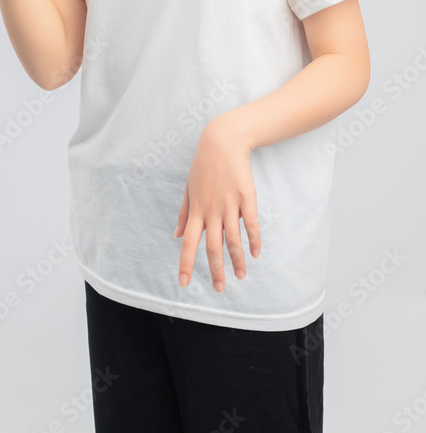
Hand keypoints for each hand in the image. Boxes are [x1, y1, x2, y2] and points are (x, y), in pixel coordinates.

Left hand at [174, 117, 260, 291]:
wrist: (222, 142)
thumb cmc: (203, 166)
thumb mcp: (189, 188)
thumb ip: (184, 213)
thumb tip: (177, 235)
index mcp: (196, 210)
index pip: (189, 243)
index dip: (186, 264)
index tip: (184, 283)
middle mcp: (211, 210)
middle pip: (212, 247)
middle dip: (215, 270)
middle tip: (219, 289)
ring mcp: (229, 204)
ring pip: (232, 239)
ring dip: (236, 260)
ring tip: (240, 276)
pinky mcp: (246, 197)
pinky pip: (250, 223)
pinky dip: (253, 240)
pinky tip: (255, 253)